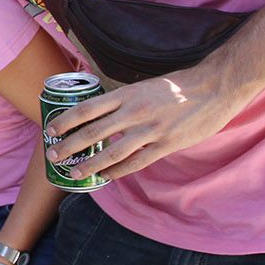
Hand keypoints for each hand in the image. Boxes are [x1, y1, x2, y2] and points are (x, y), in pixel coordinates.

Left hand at [45, 67, 235, 179]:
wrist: (214, 88)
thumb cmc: (176, 86)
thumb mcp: (142, 86)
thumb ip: (121, 101)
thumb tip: (98, 114)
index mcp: (126, 95)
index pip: (86, 108)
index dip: (65, 121)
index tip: (50, 129)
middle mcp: (134, 112)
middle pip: (93, 132)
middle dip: (69, 145)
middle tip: (53, 154)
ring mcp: (151, 130)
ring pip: (112, 152)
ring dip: (90, 164)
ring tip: (73, 172)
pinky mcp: (167, 145)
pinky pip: (137, 162)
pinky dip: (119, 171)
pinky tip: (106, 177)